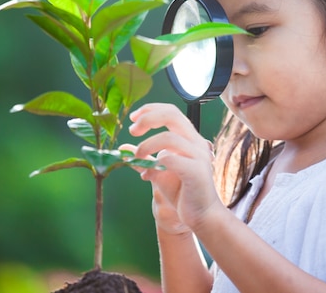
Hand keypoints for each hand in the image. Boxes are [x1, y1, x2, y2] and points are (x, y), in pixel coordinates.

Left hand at [128, 103, 222, 232]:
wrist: (201, 215)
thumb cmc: (183, 192)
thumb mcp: (159, 171)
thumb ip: (145, 158)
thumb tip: (123, 149)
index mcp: (189, 138)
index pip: (170, 111)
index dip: (150, 110)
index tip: (133, 118)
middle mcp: (196, 143)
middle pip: (171, 115)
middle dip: (147, 118)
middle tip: (132, 130)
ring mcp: (199, 156)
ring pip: (169, 138)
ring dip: (147, 145)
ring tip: (137, 157)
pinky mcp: (197, 172)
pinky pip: (173, 159)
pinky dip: (157, 163)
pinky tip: (149, 173)